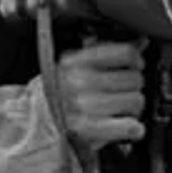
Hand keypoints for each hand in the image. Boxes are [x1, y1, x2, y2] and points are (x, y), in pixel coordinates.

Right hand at [50, 39, 145, 154]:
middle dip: (133, 88)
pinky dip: (133, 129)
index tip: (134, 66)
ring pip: (135, 101)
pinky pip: (130, 126)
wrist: (31, 124)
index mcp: (76, 61)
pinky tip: (125, 127)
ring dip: (133, 109)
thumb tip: (140, 42)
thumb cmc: (54, 96)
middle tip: (122, 94)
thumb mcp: (73, 66)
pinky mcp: (91, 130)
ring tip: (121, 111)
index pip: (125, 53)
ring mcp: (86, 105)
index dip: (135, 61)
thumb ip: (105, 53)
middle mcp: (80, 80)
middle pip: (134, 78)